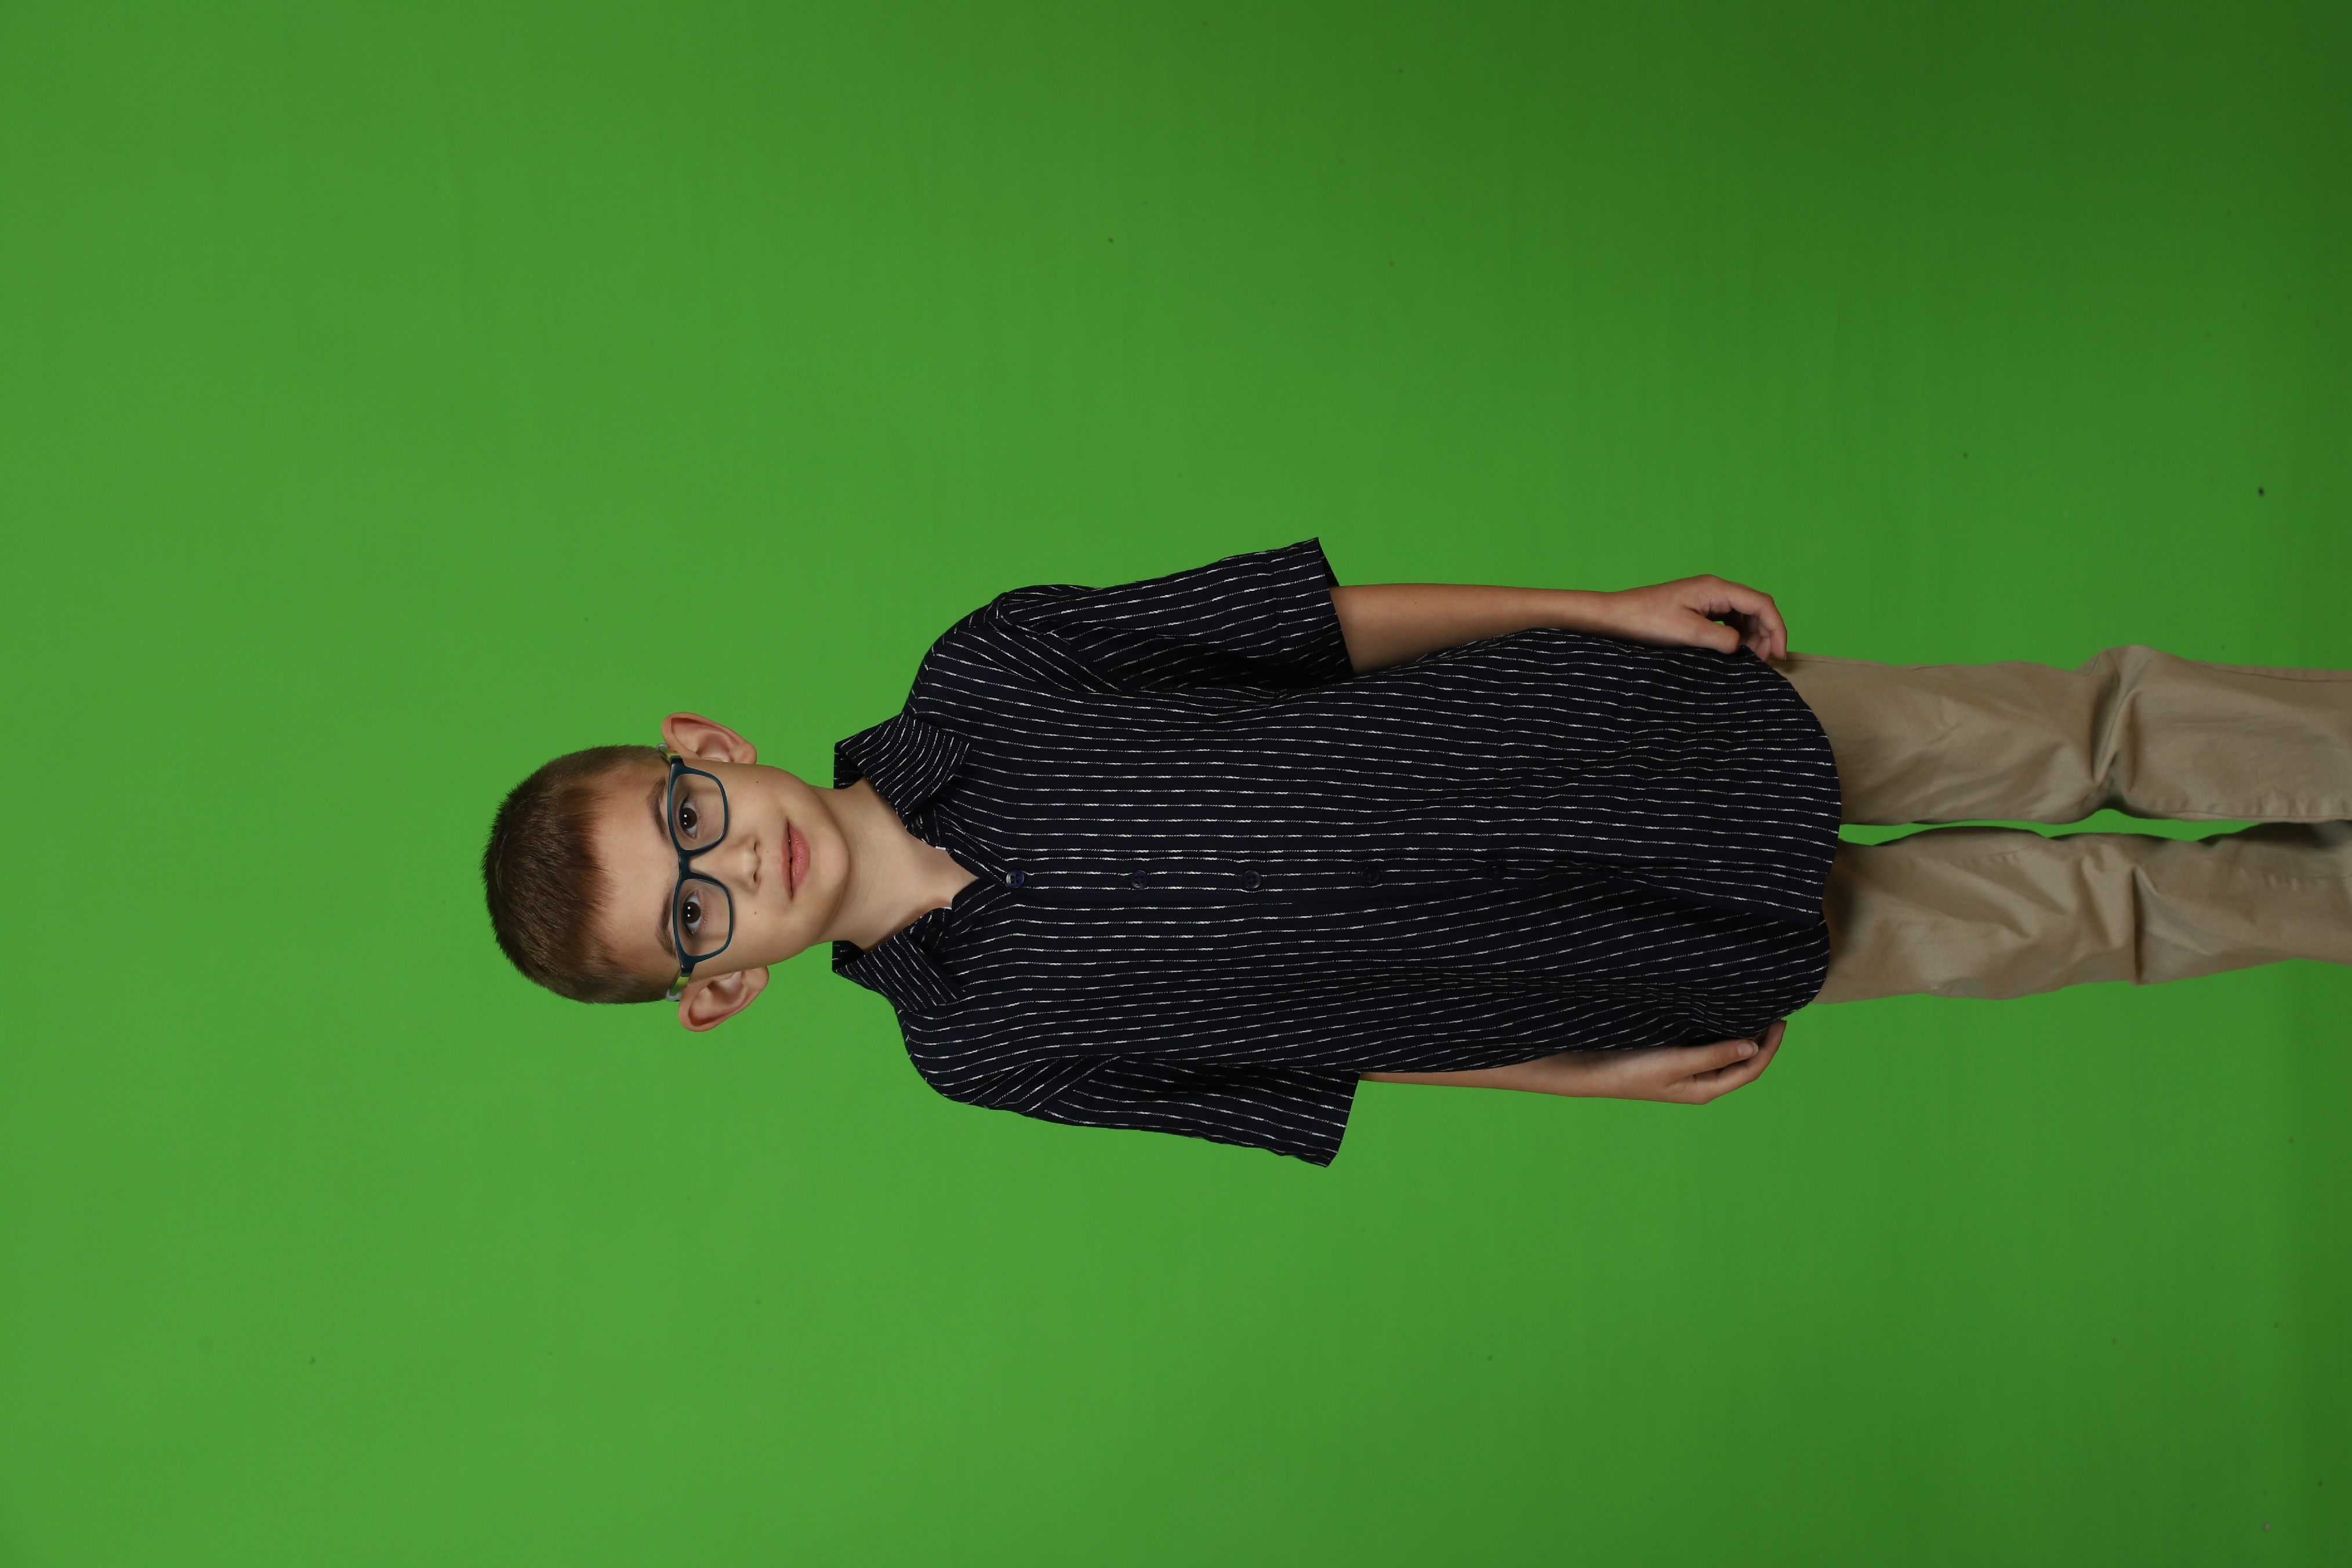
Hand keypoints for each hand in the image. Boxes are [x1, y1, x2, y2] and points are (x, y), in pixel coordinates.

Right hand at [1561, 1018, 1784, 1103]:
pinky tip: (1725, 1018)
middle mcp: (1703, 1083)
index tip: (1780, 1021)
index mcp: (1706, 1089)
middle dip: (1762, 1041)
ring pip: (1728, 1055)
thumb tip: (1753, 1046)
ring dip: (1744, 1036)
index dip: (1769, 1047)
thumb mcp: (1676, 1062)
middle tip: (1774, 1013)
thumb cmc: (1633, 1070)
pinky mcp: (1677, 1060)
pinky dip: (1723, 1033)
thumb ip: (1714, 1055)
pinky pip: (1711, 1048)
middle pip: (1744, 1063)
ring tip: (1756, 1013)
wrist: (1596, 1071)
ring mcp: (1690, 1073)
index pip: (1750, 1069)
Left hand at [1598, 576, 1787, 661]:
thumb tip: (1741, 646)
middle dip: (1766, 634)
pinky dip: (1736, 635)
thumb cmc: (1647, 620)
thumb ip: (1721, 639)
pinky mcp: (1698, 608)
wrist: (1617, 616)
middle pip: (1756, 608)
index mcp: (1716, 589)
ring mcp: (1706, 598)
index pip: (1761, 603)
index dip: (1777, 628)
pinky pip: (1728, 620)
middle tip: (1764, 662)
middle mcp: (1715, 589)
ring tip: (1749, 660)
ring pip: (1743, 615)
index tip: (1780, 655)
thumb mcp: (1687, 632)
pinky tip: (1732, 651)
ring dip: (1752, 636)